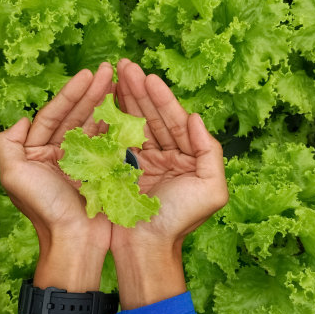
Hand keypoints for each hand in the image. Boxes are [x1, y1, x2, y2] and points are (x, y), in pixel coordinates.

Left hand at [0, 62, 113, 313]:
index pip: (54, 115)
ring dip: (104, 103)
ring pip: (92, 126)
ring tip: (118, 82)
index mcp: (36, 152)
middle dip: (91, 92)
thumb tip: (21, 121)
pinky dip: (115, 125)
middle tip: (108, 70)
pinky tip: (124, 107)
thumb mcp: (13, 176)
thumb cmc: (44, 209)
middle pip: (75, 116)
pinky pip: (107, 143)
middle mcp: (57, 154)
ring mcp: (80, 163)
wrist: (74, 240)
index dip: (70, 93)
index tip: (88, 74)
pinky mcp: (100, 172)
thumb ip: (6, 145)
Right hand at [111, 59, 227, 308]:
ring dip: (124, 99)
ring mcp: (144, 162)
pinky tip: (103, 102)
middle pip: (153, 116)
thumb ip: (210, 152)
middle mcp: (167, 156)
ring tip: (112, 75)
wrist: (146, 248)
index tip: (147, 76)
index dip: (162, 97)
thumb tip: (197, 118)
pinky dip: (110, 120)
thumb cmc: (180, 221)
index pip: (176, 120)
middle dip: (139, 90)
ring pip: (133, 123)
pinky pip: (117, 140)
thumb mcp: (211, 189)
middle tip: (124, 65)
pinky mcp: (122, 170)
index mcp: (188, 158)